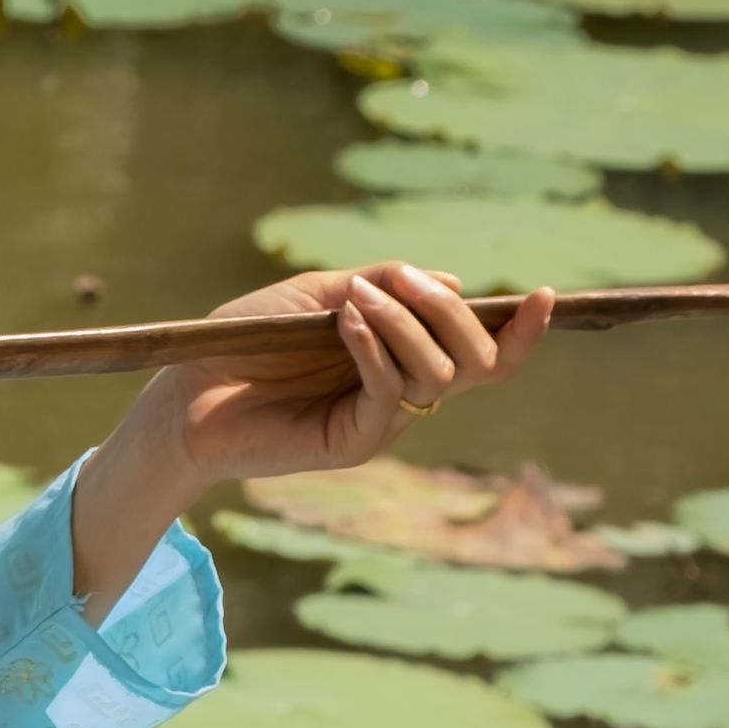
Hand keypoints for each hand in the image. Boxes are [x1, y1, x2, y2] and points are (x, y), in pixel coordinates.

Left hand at [69, 264, 546, 609]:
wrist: (184, 395)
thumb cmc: (244, 343)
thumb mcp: (316, 294)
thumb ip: (378, 282)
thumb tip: (450, 283)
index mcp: (402, 359)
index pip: (482, 353)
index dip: (521, 332)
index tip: (544, 296)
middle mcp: (401, 395)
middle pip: (474, 365)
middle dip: (454, 317)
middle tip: (407, 283)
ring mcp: (379, 423)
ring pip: (437, 379)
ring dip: (408, 327)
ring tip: (359, 299)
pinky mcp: (350, 445)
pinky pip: (388, 396)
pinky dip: (376, 351)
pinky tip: (347, 320)